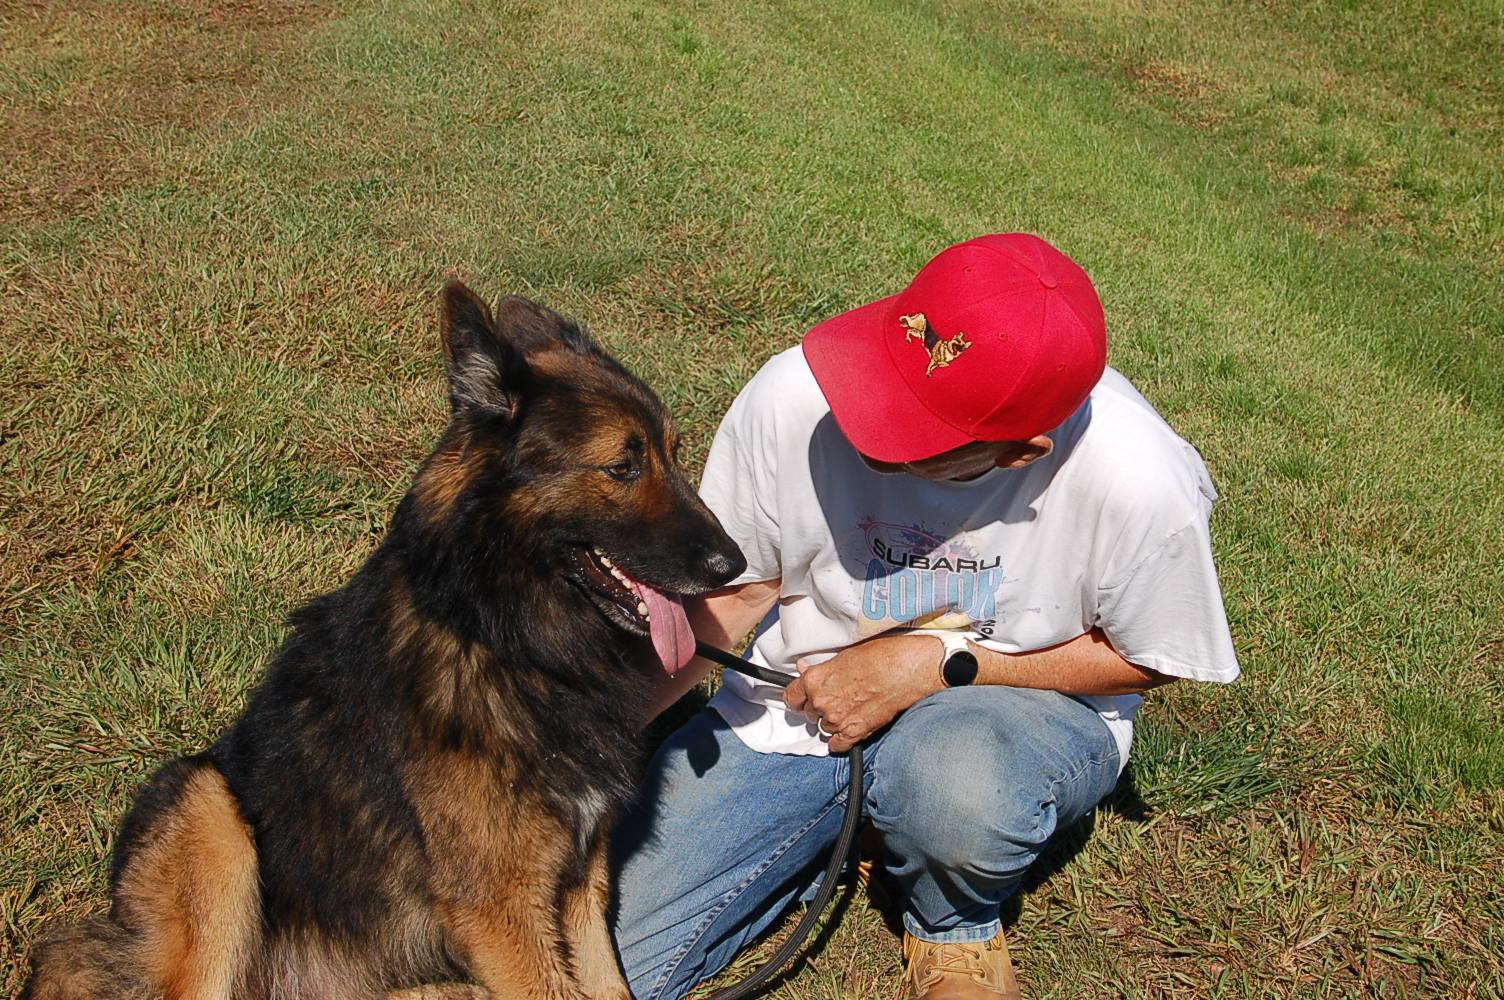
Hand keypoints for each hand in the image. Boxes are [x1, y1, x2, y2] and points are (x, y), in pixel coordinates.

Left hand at [783, 635, 942, 752]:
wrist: (910, 669)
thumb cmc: (884, 655)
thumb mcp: (847, 653)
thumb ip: (823, 667)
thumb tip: (807, 669)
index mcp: (816, 679)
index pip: (791, 696)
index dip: (798, 696)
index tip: (802, 696)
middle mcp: (822, 701)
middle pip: (808, 713)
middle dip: (818, 707)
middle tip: (835, 697)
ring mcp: (838, 720)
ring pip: (823, 728)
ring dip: (832, 722)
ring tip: (849, 708)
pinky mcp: (855, 733)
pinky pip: (837, 746)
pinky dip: (841, 740)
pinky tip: (850, 728)